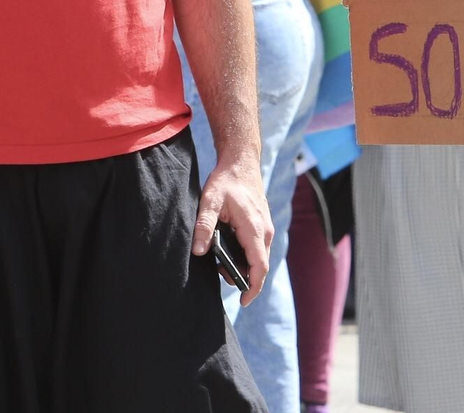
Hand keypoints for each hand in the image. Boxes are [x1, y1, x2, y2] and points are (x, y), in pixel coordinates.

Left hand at [194, 150, 273, 303]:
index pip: (259, 266)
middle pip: (258, 265)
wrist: (241, 161)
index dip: (253, 287)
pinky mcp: (262, 224)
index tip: (243, 301)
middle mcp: (264, 231)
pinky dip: (245, 255)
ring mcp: (265, 228)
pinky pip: (257, 247)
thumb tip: (198, 251)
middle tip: (220, 274)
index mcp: (254, 229)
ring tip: (220, 262)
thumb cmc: (226, 181)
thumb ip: (204, 226)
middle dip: (243, 277)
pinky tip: (228, 250)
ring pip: (258, 256)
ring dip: (243, 265)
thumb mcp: (209, 201)